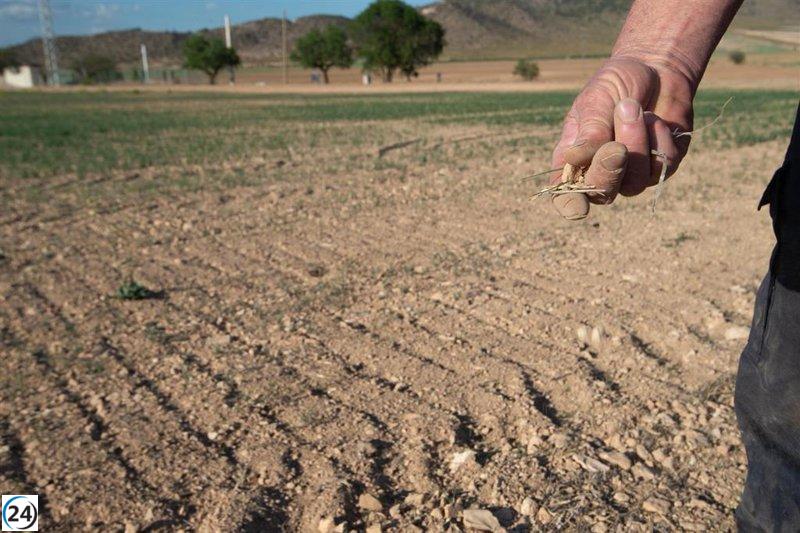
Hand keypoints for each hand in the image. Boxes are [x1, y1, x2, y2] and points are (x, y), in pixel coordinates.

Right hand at [551, 55, 694, 218]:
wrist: (654, 68)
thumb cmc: (615, 84)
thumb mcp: (596, 100)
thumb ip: (589, 130)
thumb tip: (574, 157)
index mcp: (573, 160)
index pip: (566, 194)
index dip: (571, 205)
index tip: (579, 208)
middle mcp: (601, 172)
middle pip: (602, 194)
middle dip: (609, 170)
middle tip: (616, 146)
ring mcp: (632, 173)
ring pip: (634, 182)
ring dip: (636, 144)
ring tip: (633, 108)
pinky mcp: (661, 166)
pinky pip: (662, 165)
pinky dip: (659, 138)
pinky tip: (655, 118)